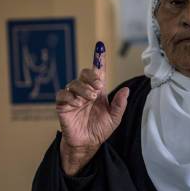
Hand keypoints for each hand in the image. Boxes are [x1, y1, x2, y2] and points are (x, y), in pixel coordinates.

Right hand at [55, 41, 128, 175]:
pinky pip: (62, 95)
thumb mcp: (114, 118)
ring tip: (90, 99)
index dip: (98, 58)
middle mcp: (85, 91)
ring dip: (83, 89)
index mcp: (98, 91)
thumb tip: (126, 90)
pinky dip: (69, 96)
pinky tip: (76, 103)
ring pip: (73, 83)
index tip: (100, 46)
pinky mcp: (63, 105)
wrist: (87, 144)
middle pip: (84, 73)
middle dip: (91, 76)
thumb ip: (119, 105)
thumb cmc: (100, 129)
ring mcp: (73, 97)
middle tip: (99, 88)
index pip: (98, 71)